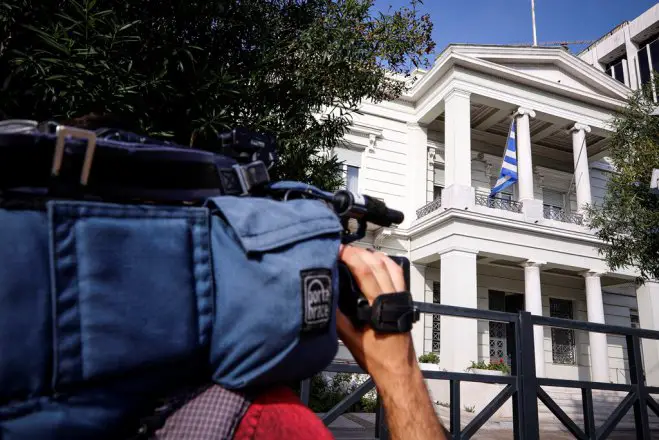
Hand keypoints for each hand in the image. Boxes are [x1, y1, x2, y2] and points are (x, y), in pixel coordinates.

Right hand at [335, 245, 417, 380]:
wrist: (397, 370)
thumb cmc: (376, 358)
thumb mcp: (350, 339)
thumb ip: (337, 318)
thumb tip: (323, 299)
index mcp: (379, 306)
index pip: (364, 271)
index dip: (350, 257)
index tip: (337, 250)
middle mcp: (393, 297)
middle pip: (376, 263)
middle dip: (358, 252)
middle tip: (342, 249)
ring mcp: (400, 297)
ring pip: (389, 265)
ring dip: (372, 254)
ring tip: (356, 252)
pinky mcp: (403, 299)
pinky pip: (397, 273)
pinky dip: (386, 262)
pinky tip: (376, 261)